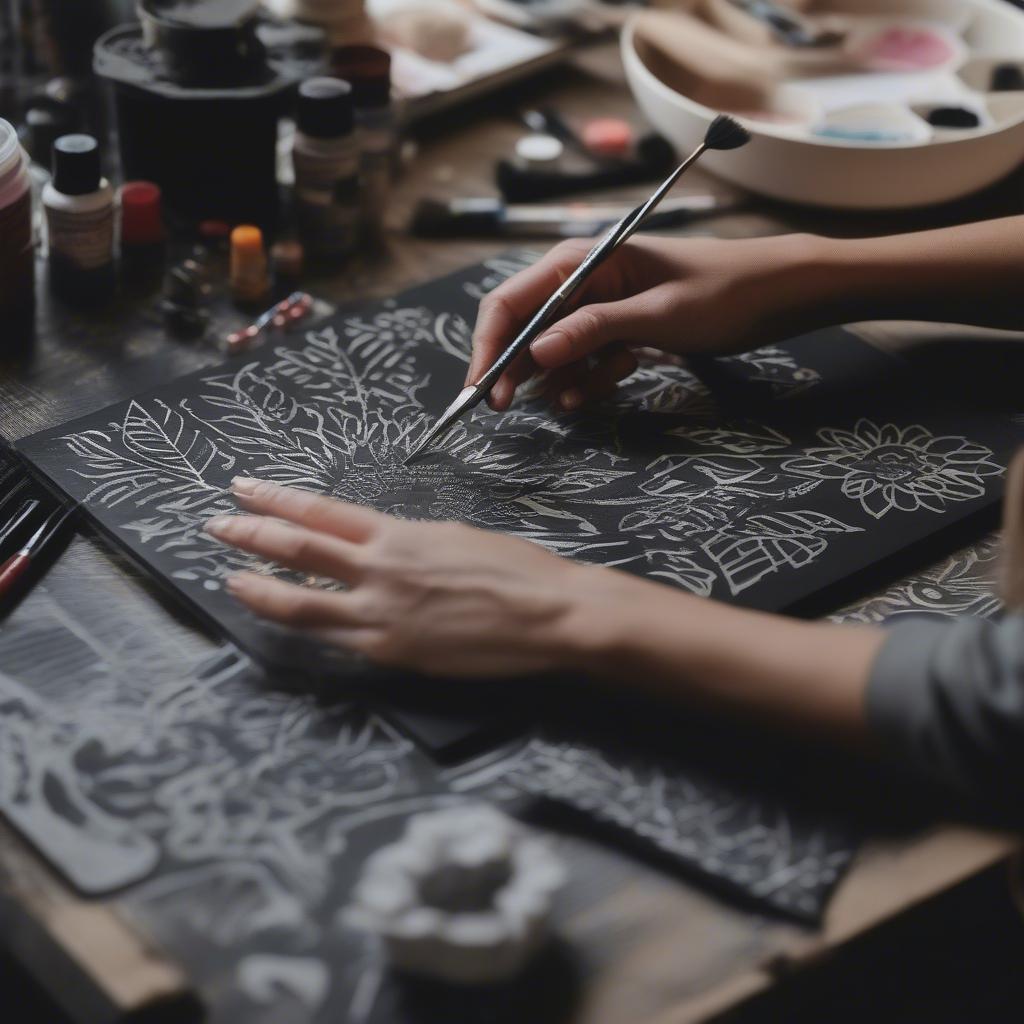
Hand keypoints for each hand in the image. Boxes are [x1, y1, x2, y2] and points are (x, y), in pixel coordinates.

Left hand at [204, 478, 606, 676]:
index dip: (277, 500)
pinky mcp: (391, 652)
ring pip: (299, 602)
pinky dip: (302, 628)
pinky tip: (281, 623)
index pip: (321, 511)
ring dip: (257, 587)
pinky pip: (334, 639)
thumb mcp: (456, 535)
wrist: (552, 614)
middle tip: (216, 524)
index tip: (245, 489)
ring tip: (228, 577)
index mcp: (399, 533)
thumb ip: (409, 541)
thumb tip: (381, 548)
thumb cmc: (517, 570)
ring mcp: (381, 614)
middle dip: (250, 534)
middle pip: (297, 549)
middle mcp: (380, 568)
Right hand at [466, 232, 824, 411]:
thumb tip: (533, 354)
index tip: (482, 388)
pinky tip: (599, 390)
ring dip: (558, 378)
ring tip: (572, 402)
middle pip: (526, 326)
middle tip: (504, 408)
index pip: (513, 300)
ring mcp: (602, 303)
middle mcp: (585, 278)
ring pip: (556, 348)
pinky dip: (589, 377)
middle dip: (515, 367)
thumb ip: (593, 331)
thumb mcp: (658, 315)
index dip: (490, 345)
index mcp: (585, 260)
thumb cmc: (725, 292)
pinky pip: (587, 357)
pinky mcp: (620, 325)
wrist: (779, 294)